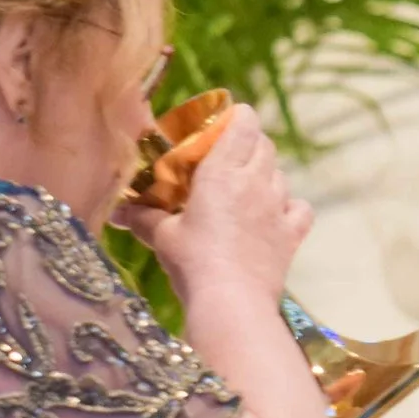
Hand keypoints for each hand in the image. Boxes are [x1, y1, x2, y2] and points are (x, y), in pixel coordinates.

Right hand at [109, 103, 310, 307]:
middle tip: (227, 158)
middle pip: (265, 146)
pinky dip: (291, 207)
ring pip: (281, 175)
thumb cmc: (193, 261)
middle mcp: (256, 182)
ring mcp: (278, 208)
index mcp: (223, 171)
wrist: (232, 301)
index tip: (223, 122)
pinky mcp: (291, 234)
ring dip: (267, 175)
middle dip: (250, 144)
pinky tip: (275, 216)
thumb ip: (143, 218)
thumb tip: (118, 212)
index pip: (245, 123)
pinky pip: (300, 209)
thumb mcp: (162, 236)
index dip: (237, 117)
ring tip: (246, 190)